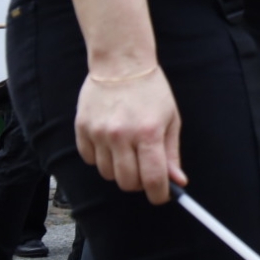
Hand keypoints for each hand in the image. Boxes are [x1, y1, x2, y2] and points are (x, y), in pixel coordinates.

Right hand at [75, 65, 184, 204]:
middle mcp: (122, 135)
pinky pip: (89, 160)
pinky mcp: (82, 129)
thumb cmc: (151, 92)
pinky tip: (111, 143)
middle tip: (145, 172)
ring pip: (107, 174)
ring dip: (119, 170)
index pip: (152, 179)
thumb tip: (177, 181)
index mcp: (149, 133)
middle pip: (127, 182)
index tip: (161, 196)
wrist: (121, 64)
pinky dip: (101, 159)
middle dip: (139, 184)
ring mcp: (99, 133)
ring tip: (128, 151)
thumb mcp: (170, 120)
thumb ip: (171, 153)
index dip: (159, 194)